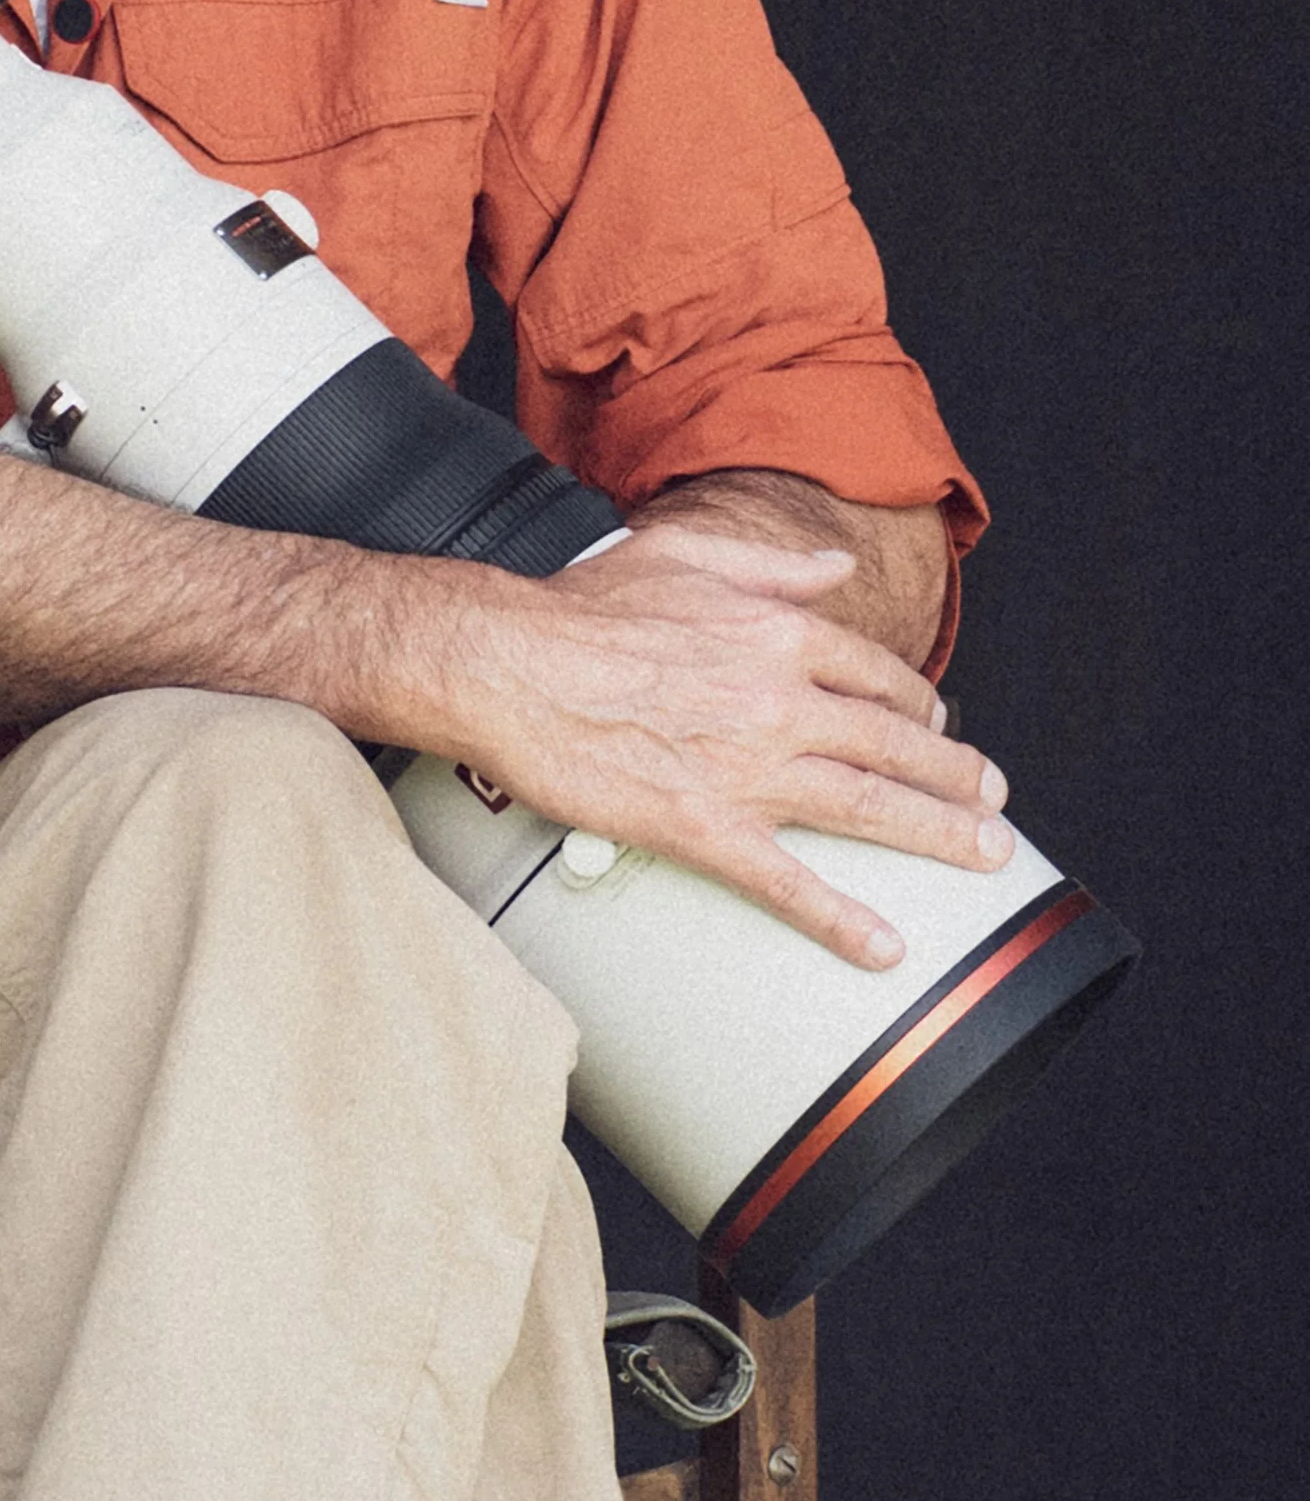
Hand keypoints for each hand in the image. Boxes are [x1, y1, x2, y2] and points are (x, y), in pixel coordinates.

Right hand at [433, 524, 1012, 968]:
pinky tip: (882, 945)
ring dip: (936, 835)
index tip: (941, 724)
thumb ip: (772, 563)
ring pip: (866, 806)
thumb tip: (836, 564)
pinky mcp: (702, 825)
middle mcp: (777, 699)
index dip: (920, 704)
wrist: (506, 662)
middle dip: (957, 777)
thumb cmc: (578, 609)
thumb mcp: (683, 554)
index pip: (876, 674)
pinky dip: (841, 917)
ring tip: (982, 856)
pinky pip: (787, 882)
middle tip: (994, 803)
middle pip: (894, 743)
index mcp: (775, 634)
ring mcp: (746, 767)